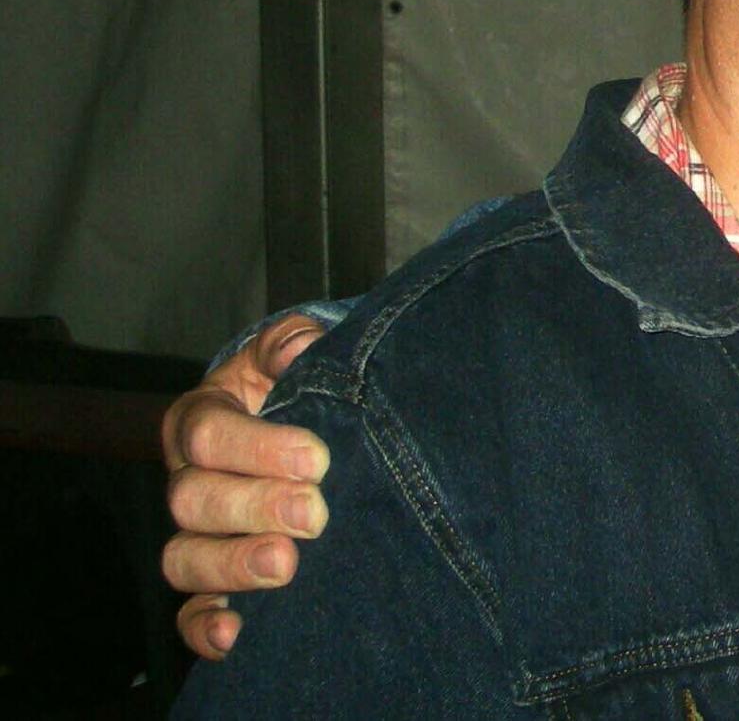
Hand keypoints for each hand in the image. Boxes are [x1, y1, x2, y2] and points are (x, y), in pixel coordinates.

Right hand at [160, 314, 331, 659]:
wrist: (312, 430)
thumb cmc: (299, 386)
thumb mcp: (295, 354)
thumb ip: (293, 342)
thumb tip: (297, 348)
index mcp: (201, 420)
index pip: (206, 433)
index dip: (255, 448)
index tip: (315, 458)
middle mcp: (189, 480)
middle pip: (192, 500)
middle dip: (253, 507)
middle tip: (314, 513)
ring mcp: (197, 535)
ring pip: (184, 559)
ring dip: (232, 566)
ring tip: (286, 564)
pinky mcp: (212, 583)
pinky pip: (192, 613)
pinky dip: (206, 628)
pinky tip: (237, 634)